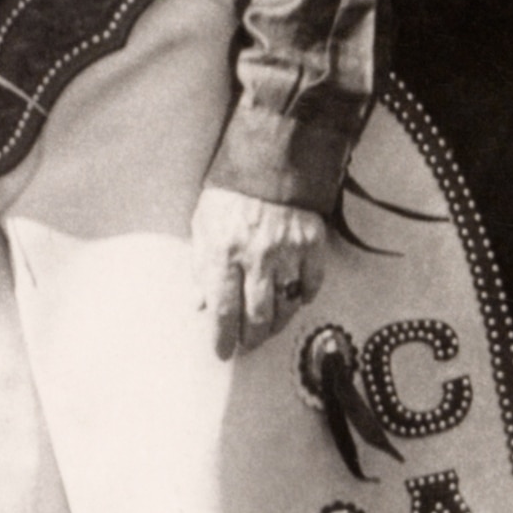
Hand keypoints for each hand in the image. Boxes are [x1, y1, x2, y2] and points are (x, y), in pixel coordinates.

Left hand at [191, 185, 325, 359]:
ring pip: (286, 306)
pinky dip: (303, 298)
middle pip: (257, 316)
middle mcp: (256, 257)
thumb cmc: (230, 193)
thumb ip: (200, 266)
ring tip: (267, 328)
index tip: (223, 352)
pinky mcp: (312, 245)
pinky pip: (311, 285)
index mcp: (223, 252)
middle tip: (247, 345)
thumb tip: (200, 304)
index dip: (222, 338)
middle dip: (251, 339)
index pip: (223, 310)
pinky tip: (293, 300)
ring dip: (276, 324)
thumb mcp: (202, 226)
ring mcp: (287, 252)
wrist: (271, 160)